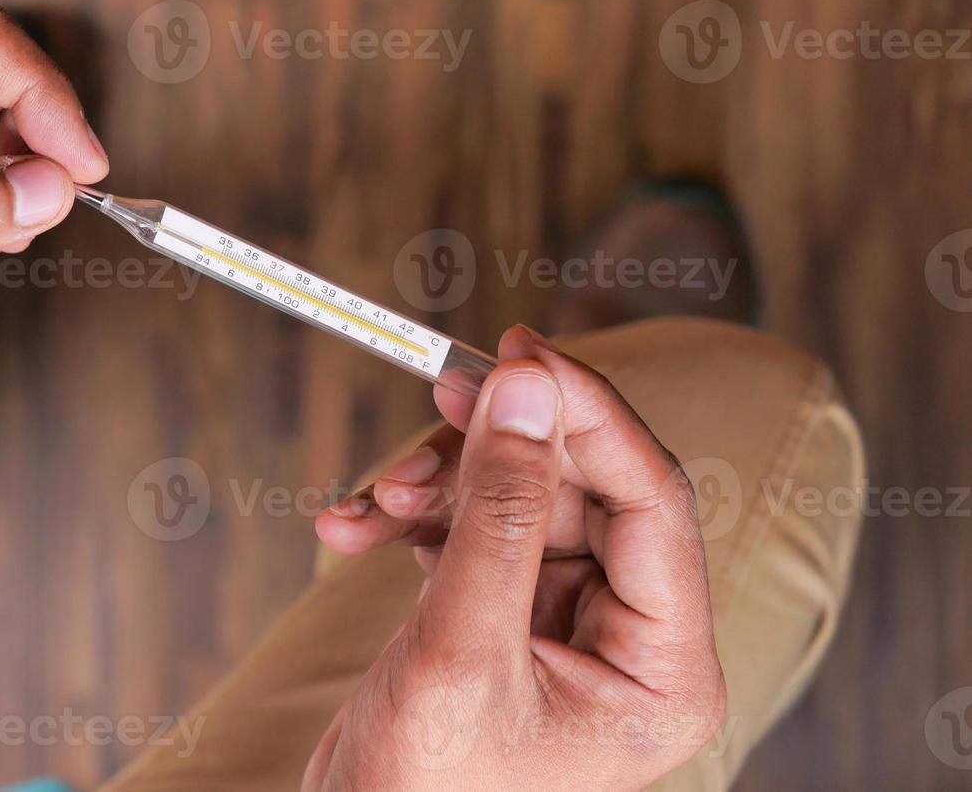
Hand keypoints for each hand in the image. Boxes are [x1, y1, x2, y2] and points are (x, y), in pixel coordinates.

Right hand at [308, 326, 724, 790]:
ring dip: (440, 485)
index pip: (651, 498)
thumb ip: (499, 513)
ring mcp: (568, 627)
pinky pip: (475, 532)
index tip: (518, 351)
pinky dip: (415, 520)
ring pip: (521, 498)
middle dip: (492, 449)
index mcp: (664, 668)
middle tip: (435, 394)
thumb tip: (525, 387)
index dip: (588, 412)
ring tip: (372, 500)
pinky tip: (355, 529)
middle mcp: (631, 640)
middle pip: (580, 487)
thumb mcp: (462, 646)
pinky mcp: (510, 617)